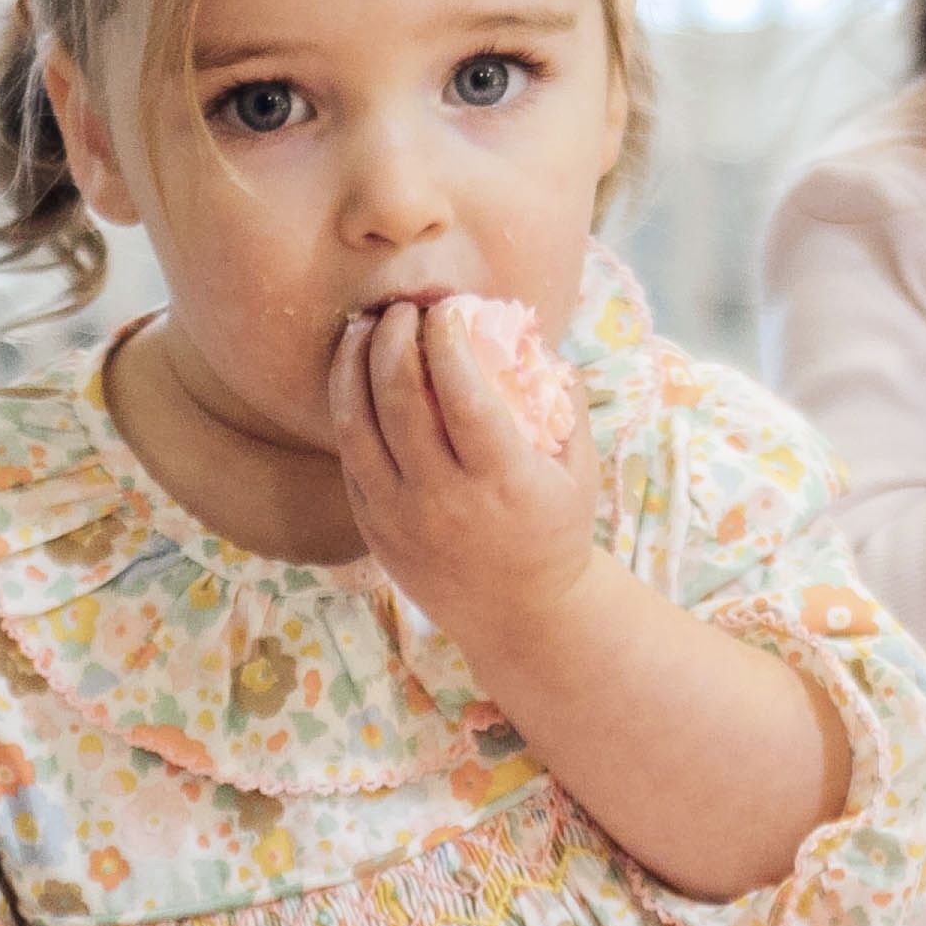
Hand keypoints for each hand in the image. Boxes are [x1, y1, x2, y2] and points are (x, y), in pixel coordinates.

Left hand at [329, 298, 604, 658]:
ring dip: (355, 364)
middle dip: (395, 338)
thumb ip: (565, 404)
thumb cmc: (556, 532)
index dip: (449, 340)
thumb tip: (536, 340)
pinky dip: (346, 406)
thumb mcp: (578, 471)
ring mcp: (400, 516)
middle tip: (403, 309)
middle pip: (401, 398)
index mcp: (502, 480)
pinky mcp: (373, 528)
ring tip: (364, 327)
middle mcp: (444, 498)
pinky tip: (353, 375)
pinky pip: (349, 456)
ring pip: (357, 423)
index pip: (464, 393)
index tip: (449, 309)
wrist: (522, 617)